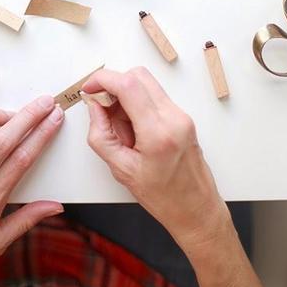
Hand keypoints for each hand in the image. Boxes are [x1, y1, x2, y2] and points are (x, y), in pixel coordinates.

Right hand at [83, 67, 229, 249]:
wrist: (197, 209)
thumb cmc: (164, 197)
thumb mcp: (121, 170)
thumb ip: (101, 134)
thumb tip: (94, 106)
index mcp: (158, 132)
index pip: (128, 85)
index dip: (102, 80)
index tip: (89, 88)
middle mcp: (174, 117)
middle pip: (138, 76)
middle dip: (113, 85)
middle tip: (102, 108)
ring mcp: (181, 115)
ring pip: (146, 84)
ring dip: (126, 96)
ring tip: (121, 127)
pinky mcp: (183, 117)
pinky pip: (154, 97)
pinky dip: (137, 104)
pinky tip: (133, 129)